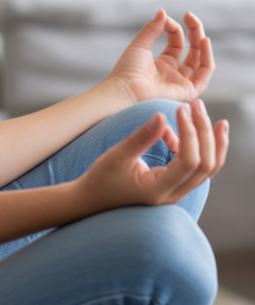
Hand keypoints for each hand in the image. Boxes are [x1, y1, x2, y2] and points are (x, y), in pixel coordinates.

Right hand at [80, 100, 227, 210]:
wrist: (94, 199)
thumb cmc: (101, 178)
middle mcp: (174, 194)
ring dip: (211, 140)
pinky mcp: (175, 185)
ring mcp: (177, 192)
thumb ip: (142, 137)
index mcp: (159, 189)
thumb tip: (162, 115)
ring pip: (207, 167)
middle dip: (206, 132)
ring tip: (204, 115)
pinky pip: (196, 166)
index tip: (180, 108)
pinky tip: (175, 131)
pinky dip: (194, 146)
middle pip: (206, 164)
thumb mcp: (118, 155)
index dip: (190, 132)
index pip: (190, 161)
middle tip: (198, 105)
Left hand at [104, 10, 213, 104]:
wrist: (124, 90)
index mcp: (161, 64)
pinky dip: (207, 58)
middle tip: (190, 16)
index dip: (174, 28)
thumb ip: (152, 29)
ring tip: (198, 27)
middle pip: (192, 51)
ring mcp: (181, 82)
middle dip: (193, 32)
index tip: (167, 19)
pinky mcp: (187, 91)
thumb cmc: (127, 71)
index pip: (176, 43)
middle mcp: (173, 74)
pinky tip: (204, 41)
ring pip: (200, 61)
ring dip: (202, 43)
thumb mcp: (139, 45)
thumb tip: (162, 12)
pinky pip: (204, 74)